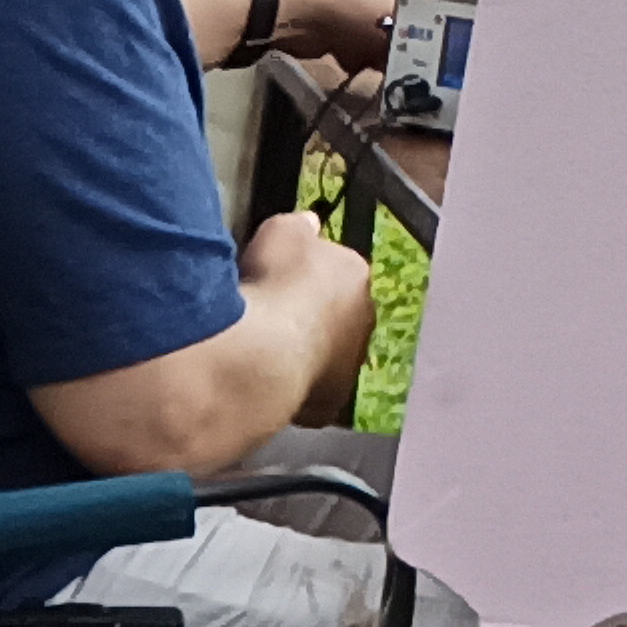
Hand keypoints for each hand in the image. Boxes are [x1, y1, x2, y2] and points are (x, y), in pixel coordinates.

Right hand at [245, 204, 382, 404]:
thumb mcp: (281, 232)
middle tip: (272, 319)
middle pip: (336, 314)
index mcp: (356, 274)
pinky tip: (265, 385)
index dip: (305, 276)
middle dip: (310, 316)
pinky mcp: (331, 403)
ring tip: (264, 355)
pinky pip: (311, 392)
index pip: (335, 270)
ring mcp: (350, 364)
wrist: (263, 354)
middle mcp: (364, 319)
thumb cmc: (272, 288)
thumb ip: (298, 226)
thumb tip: (306, 224)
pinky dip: (293, 389)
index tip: (280, 280)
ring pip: (325, 355)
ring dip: (303, 353)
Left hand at [272, 0, 481, 58]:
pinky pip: (377, 39)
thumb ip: (436, 33)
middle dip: (445, 26)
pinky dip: (376, 54)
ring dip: (408, 46)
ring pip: (409, 24)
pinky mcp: (353, 15)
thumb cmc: (353, 2)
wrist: (290, 9)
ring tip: (416, 67)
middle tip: (459, 52)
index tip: (500, 9)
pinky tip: (377, 68)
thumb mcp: (407, 17)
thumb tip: (452, 56)